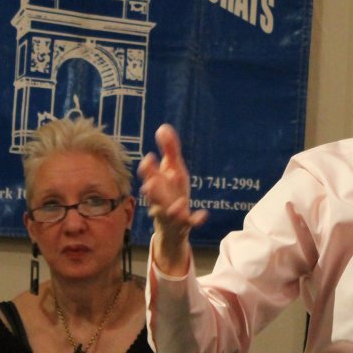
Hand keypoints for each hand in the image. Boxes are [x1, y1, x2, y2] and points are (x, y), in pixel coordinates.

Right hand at [138, 124, 206, 273]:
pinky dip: (196, 219)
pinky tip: (203, 214)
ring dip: (172, 208)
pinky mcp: (183, 223)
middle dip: (152, 190)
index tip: (150, 158)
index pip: (148, 176)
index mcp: (156, 184)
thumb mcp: (173, 169)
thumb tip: (163, 127)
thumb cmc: (171, 192)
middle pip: (154, 195)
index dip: (148, 168)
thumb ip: (169, 149)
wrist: (173, 225)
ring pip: (168, 212)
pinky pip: (189, 222)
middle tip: (151, 183)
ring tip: (179, 204)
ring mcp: (170, 212)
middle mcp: (159, 199)